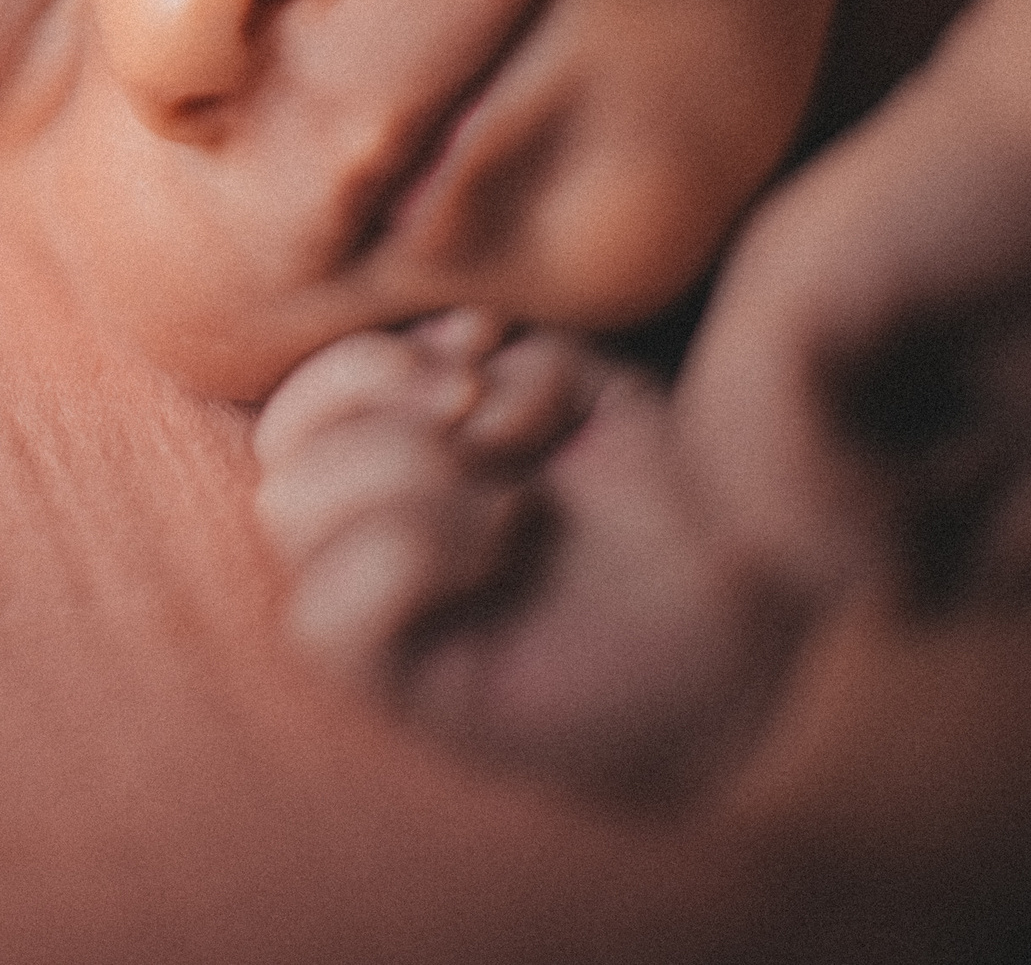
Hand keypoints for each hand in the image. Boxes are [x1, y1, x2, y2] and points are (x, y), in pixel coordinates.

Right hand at [253, 311, 804, 803]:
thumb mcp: (590, 383)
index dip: (372, 354)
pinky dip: (408, 553)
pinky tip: (507, 546)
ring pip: (292, 509)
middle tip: (483, 415)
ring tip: (518, 499)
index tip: (483, 345)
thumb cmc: (667, 494)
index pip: (304, 391)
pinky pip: (325, 620)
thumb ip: (508, 352)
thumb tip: (457, 371)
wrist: (749, 603)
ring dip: (410, 471)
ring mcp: (379, 606)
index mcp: (397, 450)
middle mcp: (369, 527)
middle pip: (282, 440)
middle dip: (384, 402)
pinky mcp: (402, 685)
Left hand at [674, 59, 1030, 612]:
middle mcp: (747, 323)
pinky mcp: (795, 289)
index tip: (952, 547)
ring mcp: (758, 300)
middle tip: (956, 536)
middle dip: (840, 565)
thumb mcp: (1027, 435)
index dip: (841, 559)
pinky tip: (957, 467)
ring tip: (966, 492)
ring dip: (855, 536)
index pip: (750, 507)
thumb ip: (966, 528)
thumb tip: (899, 611)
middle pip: (729, 512)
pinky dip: (861, 490)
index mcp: (782, 347)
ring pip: (737, 486)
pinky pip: (779, 439)